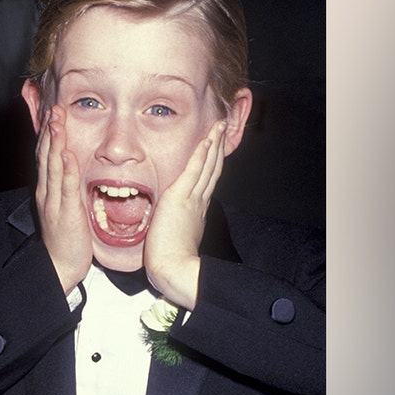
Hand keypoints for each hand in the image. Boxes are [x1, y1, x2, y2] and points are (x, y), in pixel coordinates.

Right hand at [35, 105, 92, 294]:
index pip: (46, 156)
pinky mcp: (66, 213)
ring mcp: (55, 202)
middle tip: (54, 108)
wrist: (59, 265)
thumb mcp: (66, 206)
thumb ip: (68, 187)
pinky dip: (67, 170)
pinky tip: (68, 155)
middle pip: (46, 155)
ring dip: (55, 143)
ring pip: (53, 166)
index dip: (49, 134)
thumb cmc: (66, 238)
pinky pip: (66, 188)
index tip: (54, 114)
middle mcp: (47, 192)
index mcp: (48, 190)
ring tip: (57, 122)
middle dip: (50, 130)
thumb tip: (76, 168)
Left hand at [143, 120, 227, 310]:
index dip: (213, 164)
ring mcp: (192, 199)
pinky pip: (193, 170)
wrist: (174, 269)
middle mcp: (199, 203)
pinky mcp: (180, 198)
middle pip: (212, 169)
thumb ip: (177, 228)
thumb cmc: (171, 262)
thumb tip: (171, 227)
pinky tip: (206, 140)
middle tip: (223, 129)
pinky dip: (201, 154)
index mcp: (197, 212)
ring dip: (213, 143)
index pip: (207, 182)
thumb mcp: (176, 240)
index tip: (216, 150)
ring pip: (207, 166)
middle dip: (218, 147)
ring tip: (219, 126)